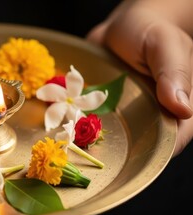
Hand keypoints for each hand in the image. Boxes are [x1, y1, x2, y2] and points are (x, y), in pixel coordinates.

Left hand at [87, 0, 192, 156]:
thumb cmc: (148, 31)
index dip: (158, 150)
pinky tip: (68, 124)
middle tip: (95, 145)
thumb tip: (183, 110)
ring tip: (77, 137)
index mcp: (180, 103)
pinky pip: (96, 125)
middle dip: (123, 149)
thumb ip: (174, 73)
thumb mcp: (164, 45)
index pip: (175, 138)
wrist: (121, 25)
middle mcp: (155, 114)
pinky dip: (84, 126)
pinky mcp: (107, 111)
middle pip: (144, 143)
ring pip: (118, 138)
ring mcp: (129, 114)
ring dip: (99, 140)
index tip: (133, 153)